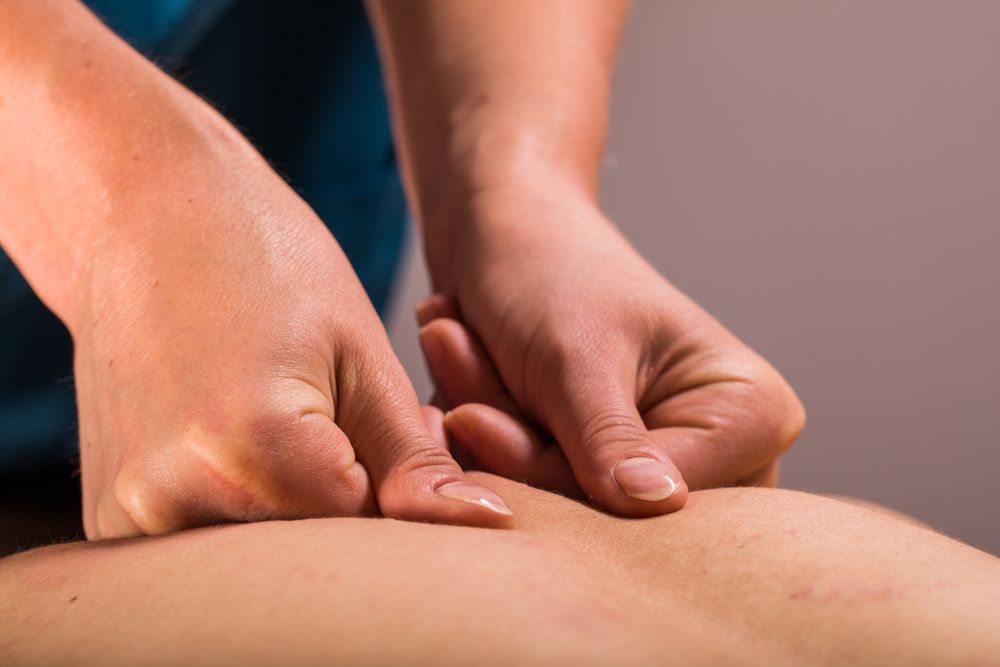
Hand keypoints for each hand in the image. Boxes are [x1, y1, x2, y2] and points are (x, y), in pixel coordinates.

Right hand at [73, 157, 511, 538]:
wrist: (142, 217)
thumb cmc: (265, 260)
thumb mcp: (361, 352)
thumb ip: (417, 460)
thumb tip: (485, 522)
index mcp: (252, 452)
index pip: (370, 535)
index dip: (398, 491)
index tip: (387, 425)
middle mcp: (176, 500)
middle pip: (313, 555)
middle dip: (352, 506)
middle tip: (342, 416)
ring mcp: (130, 515)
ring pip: (264, 556)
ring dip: (298, 510)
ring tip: (292, 419)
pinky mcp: (111, 514)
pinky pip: (208, 542)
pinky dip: (244, 508)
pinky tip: (240, 438)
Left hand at [418, 186, 804, 515]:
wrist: (506, 236)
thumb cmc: (552, 272)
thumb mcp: (576, 357)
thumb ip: (609, 437)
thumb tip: (657, 506)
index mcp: (752, 414)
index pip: (655, 498)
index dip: (553, 471)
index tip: (472, 416)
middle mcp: (725, 453)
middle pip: (610, 509)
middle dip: (514, 448)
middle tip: (455, 380)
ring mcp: (663, 464)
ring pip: (561, 500)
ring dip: (489, 433)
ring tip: (454, 347)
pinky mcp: (607, 468)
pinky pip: (536, 487)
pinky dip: (486, 436)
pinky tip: (463, 367)